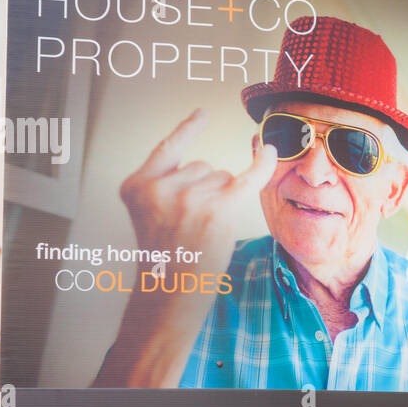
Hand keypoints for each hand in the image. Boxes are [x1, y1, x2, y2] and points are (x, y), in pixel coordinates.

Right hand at [119, 108, 274, 280]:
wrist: (171, 293)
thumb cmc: (166, 260)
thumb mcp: (151, 216)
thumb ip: (167, 188)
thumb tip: (218, 171)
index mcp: (137, 185)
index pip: (168, 148)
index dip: (188, 129)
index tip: (203, 113)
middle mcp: (160, 187)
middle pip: (202, 167)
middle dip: (206, 191)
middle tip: (193, 228)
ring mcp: (188, 197)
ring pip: (221, 177)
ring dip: (221, 199)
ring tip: (204, 232)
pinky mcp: (217, 209)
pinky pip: (247, 177)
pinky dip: (262, 163)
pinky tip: (270, 151)